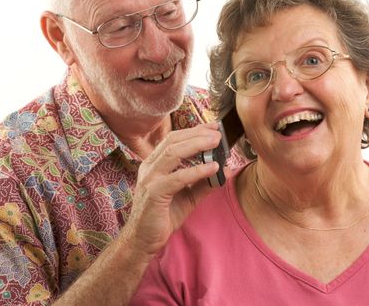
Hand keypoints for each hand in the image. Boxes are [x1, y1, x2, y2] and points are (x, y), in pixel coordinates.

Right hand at [126, 122, 221, 256]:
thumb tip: (225, 170)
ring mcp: (149, 179)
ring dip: (196, 145)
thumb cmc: (163, 216)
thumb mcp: (188, 196)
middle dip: (197, 134)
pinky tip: (212, 168)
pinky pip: (177, 178)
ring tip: (216, 143)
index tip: (214, 127)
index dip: (194, 130)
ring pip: (172, 154)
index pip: (174, 139)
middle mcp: (150, 167)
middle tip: (218, 133)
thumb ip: (204, 182)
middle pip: (173, 142)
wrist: (143, 240)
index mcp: (155, 164)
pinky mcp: (153, 193)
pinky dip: (196, 171)